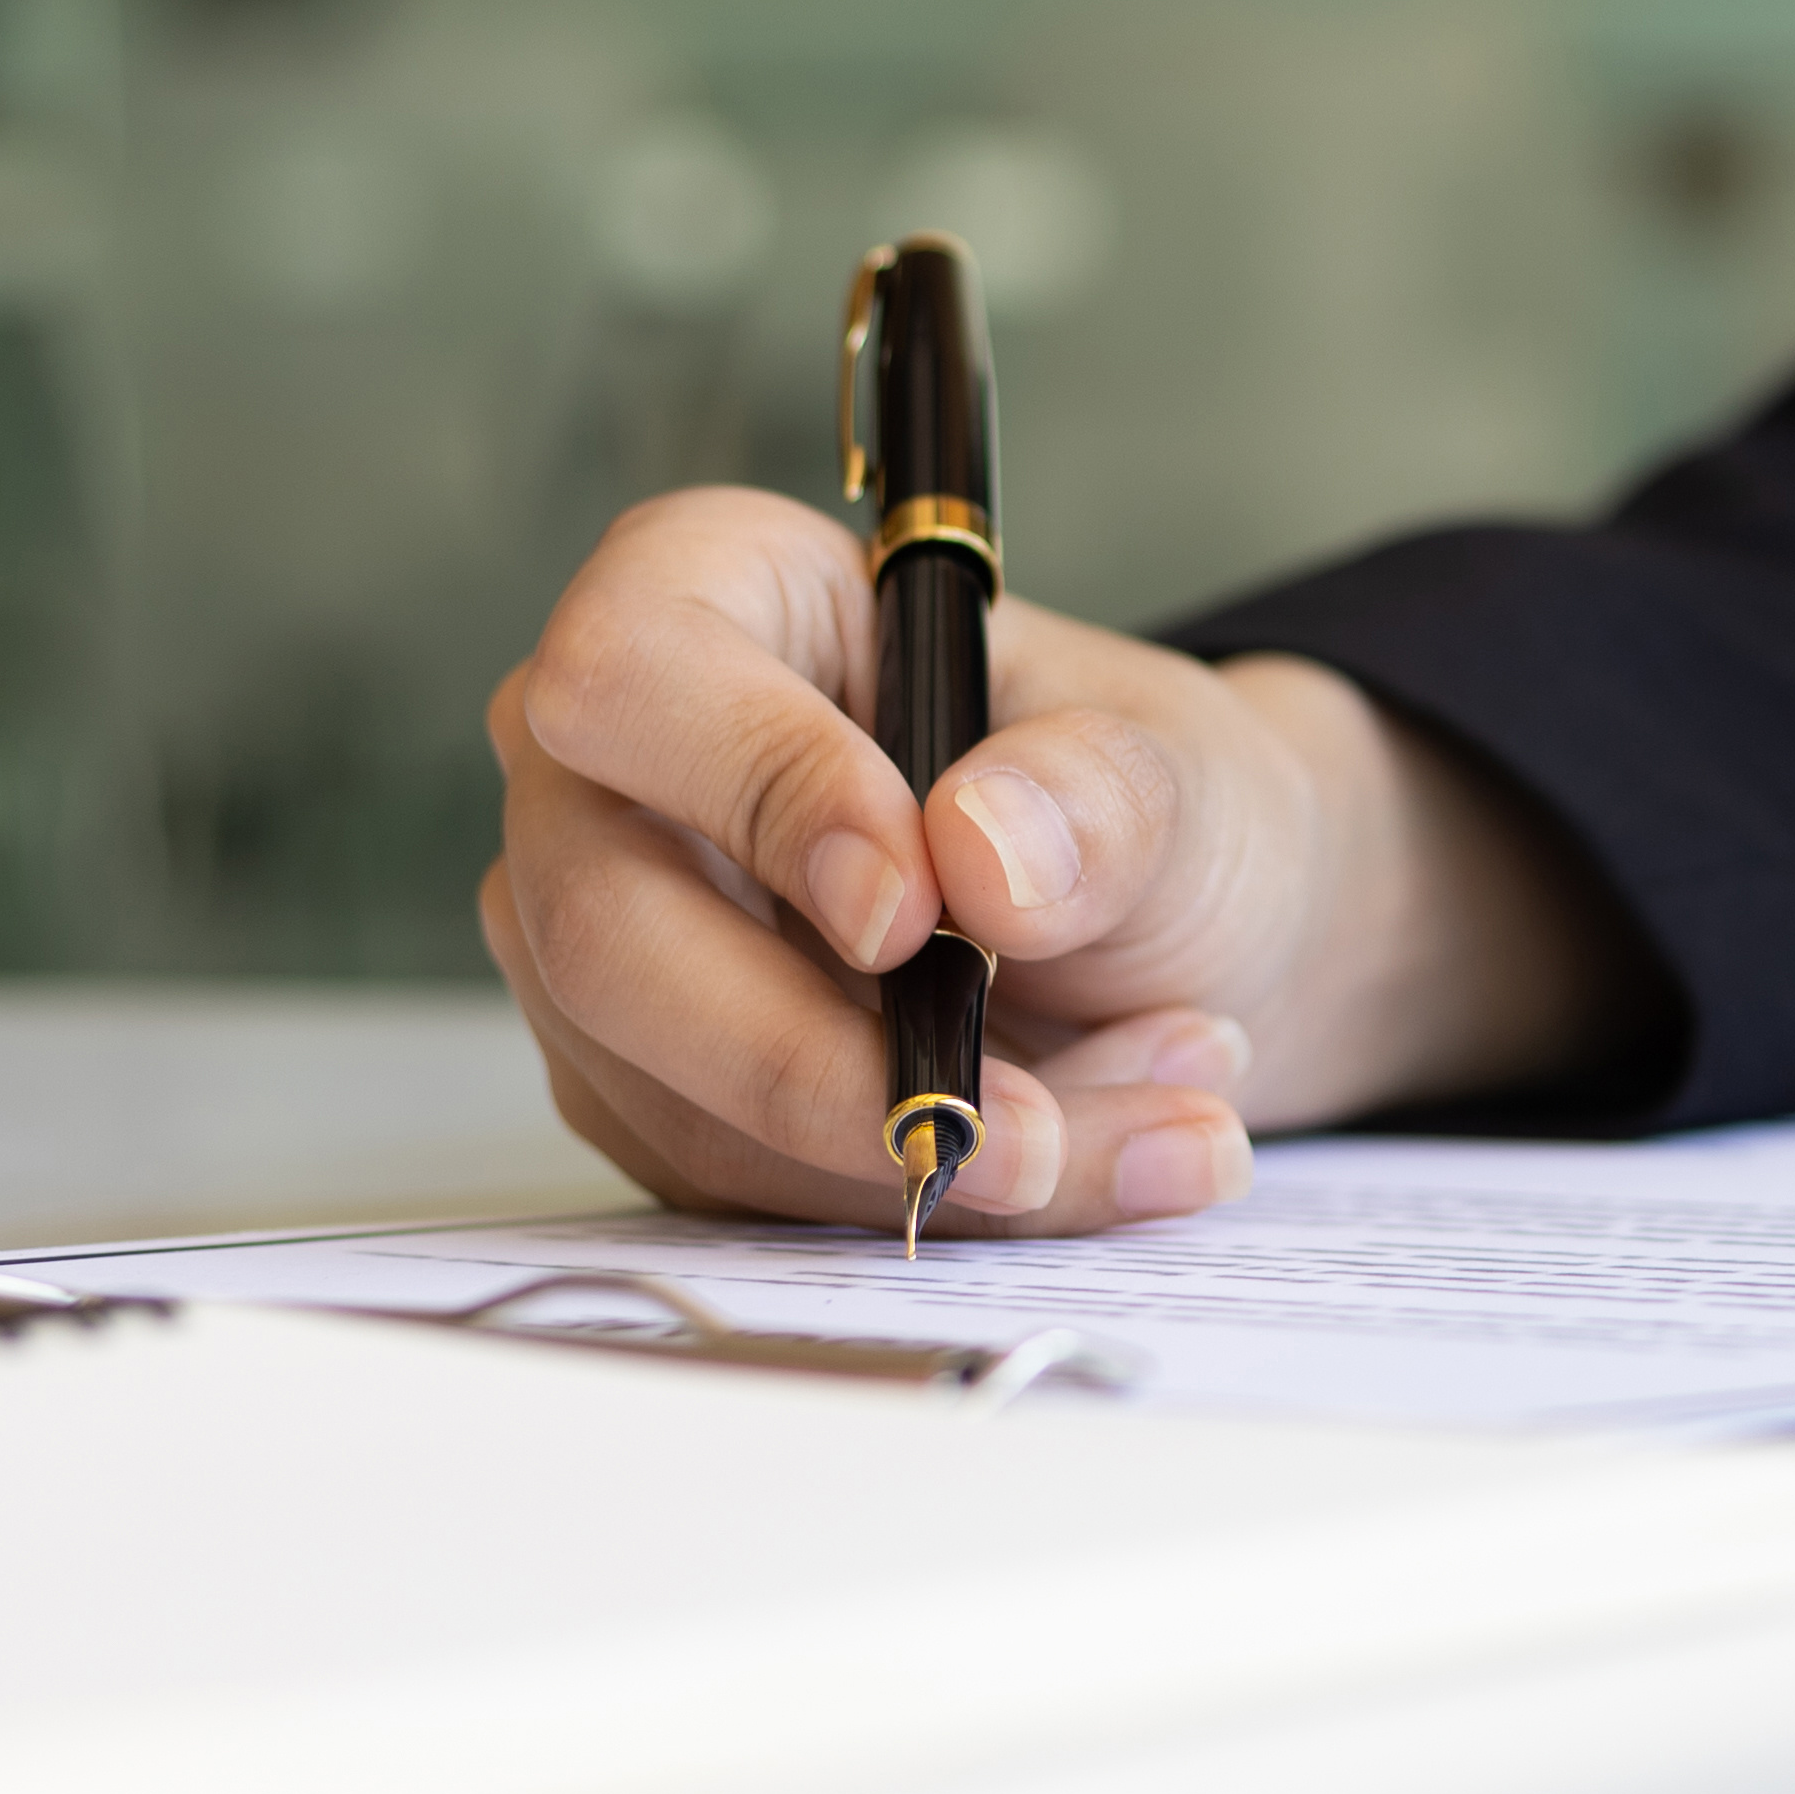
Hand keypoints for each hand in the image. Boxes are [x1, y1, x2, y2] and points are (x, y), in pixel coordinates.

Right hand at [474, 487, 1657, 1237]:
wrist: (1175, 944)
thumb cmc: (1144, 805)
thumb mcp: (1187, 772)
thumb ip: (1104, 796)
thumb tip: (981, 850)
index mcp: (718, 594)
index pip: (632, 676)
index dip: (758, 793)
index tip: (914, 916)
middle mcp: (611, 774)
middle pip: (607, 935)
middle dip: (829, 1068)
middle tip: (1032, 1134)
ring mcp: (606, 945)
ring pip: (684, 1102)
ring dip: (931, 1146)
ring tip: (1156, 1119)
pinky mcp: (649, 1094)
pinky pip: (741, 1191)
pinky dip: (928, 1198)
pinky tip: (1089, 1153)